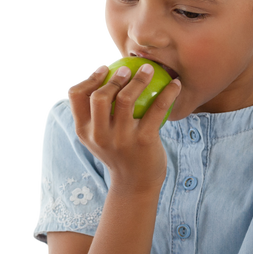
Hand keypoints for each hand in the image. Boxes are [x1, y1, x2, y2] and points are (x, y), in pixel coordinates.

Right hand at [66, 62, 180, 192]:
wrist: (135, 184)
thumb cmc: (118, 152)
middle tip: (127, 69)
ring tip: (148, 70)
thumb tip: (100, 75)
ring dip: (138, 79)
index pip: (76, 96)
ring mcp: (121, 139)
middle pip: (99, 96)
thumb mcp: (99, 137)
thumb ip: (95, 114)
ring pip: (125, 99)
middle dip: (113, 78)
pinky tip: (176, 84)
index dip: (88, 77)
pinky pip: (157, 109)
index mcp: (84, 131)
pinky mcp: (143, 141)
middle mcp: (99, 135)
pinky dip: (168, 93)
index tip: (103, 68)